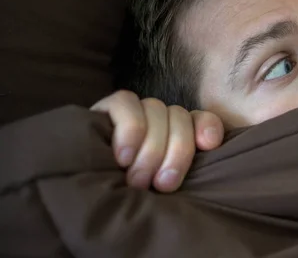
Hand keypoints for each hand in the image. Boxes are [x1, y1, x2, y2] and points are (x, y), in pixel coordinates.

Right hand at [91, 90, 224, 191]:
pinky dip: (130, 128)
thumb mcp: (161, 186)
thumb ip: (179, 169)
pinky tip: (123, 155)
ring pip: (156, 109)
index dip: (208, 126)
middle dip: (175, 152)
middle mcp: (159, 119)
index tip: (209, 145)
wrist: (85, 197)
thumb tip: (207, 149)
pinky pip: (125, 102)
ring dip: (151, 147)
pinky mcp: (107, 108)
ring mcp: (134, 111)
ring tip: (137, 180)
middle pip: (180, 116)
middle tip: (162, 185)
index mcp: (178, 134)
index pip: (201, 118)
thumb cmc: (131, 198)